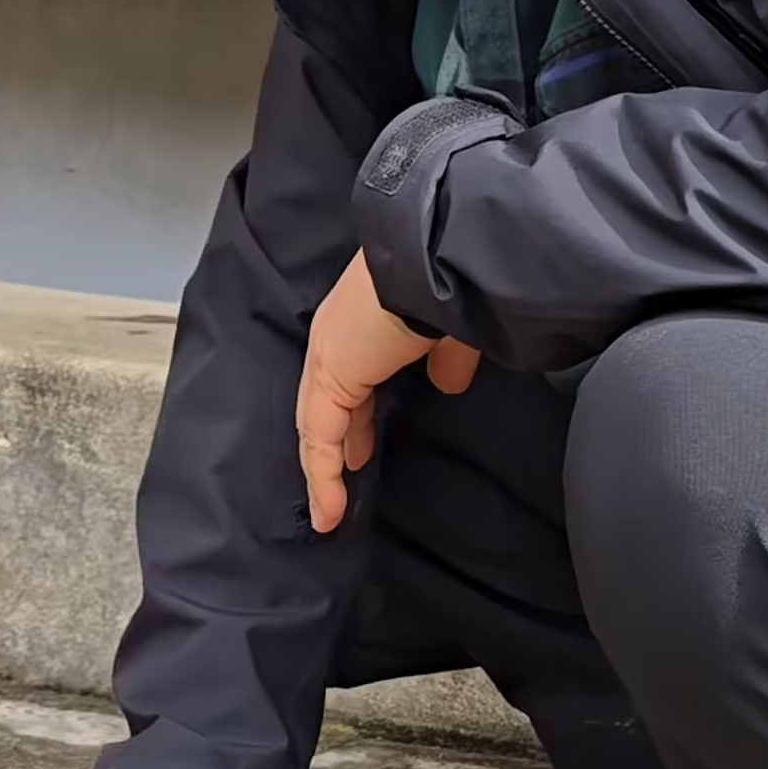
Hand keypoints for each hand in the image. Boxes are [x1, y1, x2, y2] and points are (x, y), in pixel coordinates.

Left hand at [298, 250, 479, 532]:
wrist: (436, 258)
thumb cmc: (449, 283)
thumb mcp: (452, 328)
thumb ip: (446, 358)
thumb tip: (449, 382)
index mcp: (360, 320)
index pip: (347, 378)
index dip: (353, 416)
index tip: (360, 447)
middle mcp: (335, 334)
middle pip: (324, 402)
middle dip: (333, 444)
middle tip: (341, 479)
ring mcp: (328, 353)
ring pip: (315, 424)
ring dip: (323, 468)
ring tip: (329, 510)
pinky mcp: (331, 375)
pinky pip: (318, 436)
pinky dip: (322, 474)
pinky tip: (330, 508)